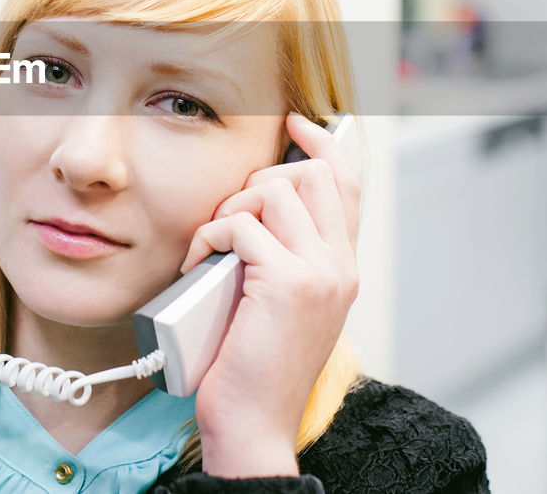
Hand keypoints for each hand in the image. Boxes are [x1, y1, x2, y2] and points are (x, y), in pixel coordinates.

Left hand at [181, 113, 361, 477]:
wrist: (253, 423)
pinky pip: (240, 225)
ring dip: (230, 208)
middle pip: (311, 174)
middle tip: (230, 216)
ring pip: (274, 191)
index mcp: (342, 268)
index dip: (322, 143)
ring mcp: (319, 273)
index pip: (347, 183)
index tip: (294, 123)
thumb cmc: (253, 366)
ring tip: (213, 244)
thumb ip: (282, 256)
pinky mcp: (286, 283)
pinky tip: (199, 264)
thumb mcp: (280, 302)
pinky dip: (209, 236)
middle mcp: (339, 266)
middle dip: (261, 179)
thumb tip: (254, 206)